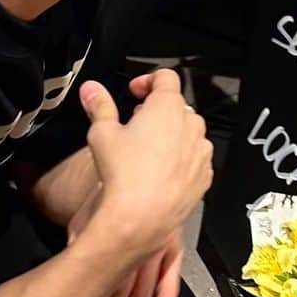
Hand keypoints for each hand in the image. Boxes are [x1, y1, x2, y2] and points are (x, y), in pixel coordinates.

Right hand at [80, 71, 211, 259]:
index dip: (147, 80)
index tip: (134, 91)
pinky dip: (180, 159)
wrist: (140, 218)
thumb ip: (99, 105)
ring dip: (170, 134)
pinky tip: (158, 172)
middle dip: (156, 110)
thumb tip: (91, 89)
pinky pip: (194, 159)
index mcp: (168, 106)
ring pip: (188, 133)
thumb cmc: (122, 173)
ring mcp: (201, 151)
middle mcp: (191, 125)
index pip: (166, 77)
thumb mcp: (102, 133)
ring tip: (146, 150)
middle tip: (135, 122)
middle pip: (177, 106)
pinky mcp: (204, 176)